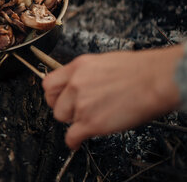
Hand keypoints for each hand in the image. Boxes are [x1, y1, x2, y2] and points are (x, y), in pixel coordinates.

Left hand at [42, 44, 183, 149]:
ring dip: (73, 122)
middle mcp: (75, 84)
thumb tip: (82, 83)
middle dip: (62, 108)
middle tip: (72, 111)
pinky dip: (73, 141)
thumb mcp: (102, 62)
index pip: (49, 83)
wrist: (154, 80)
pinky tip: (77, 142)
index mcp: (77, 67)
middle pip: (53, 103)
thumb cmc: (138, 70)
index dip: (53, 94)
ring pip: (63, 119)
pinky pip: (71, 136)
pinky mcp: (91, 122)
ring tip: (87, 120)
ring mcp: (81, 104)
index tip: (57, 99)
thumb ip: (86, 74)